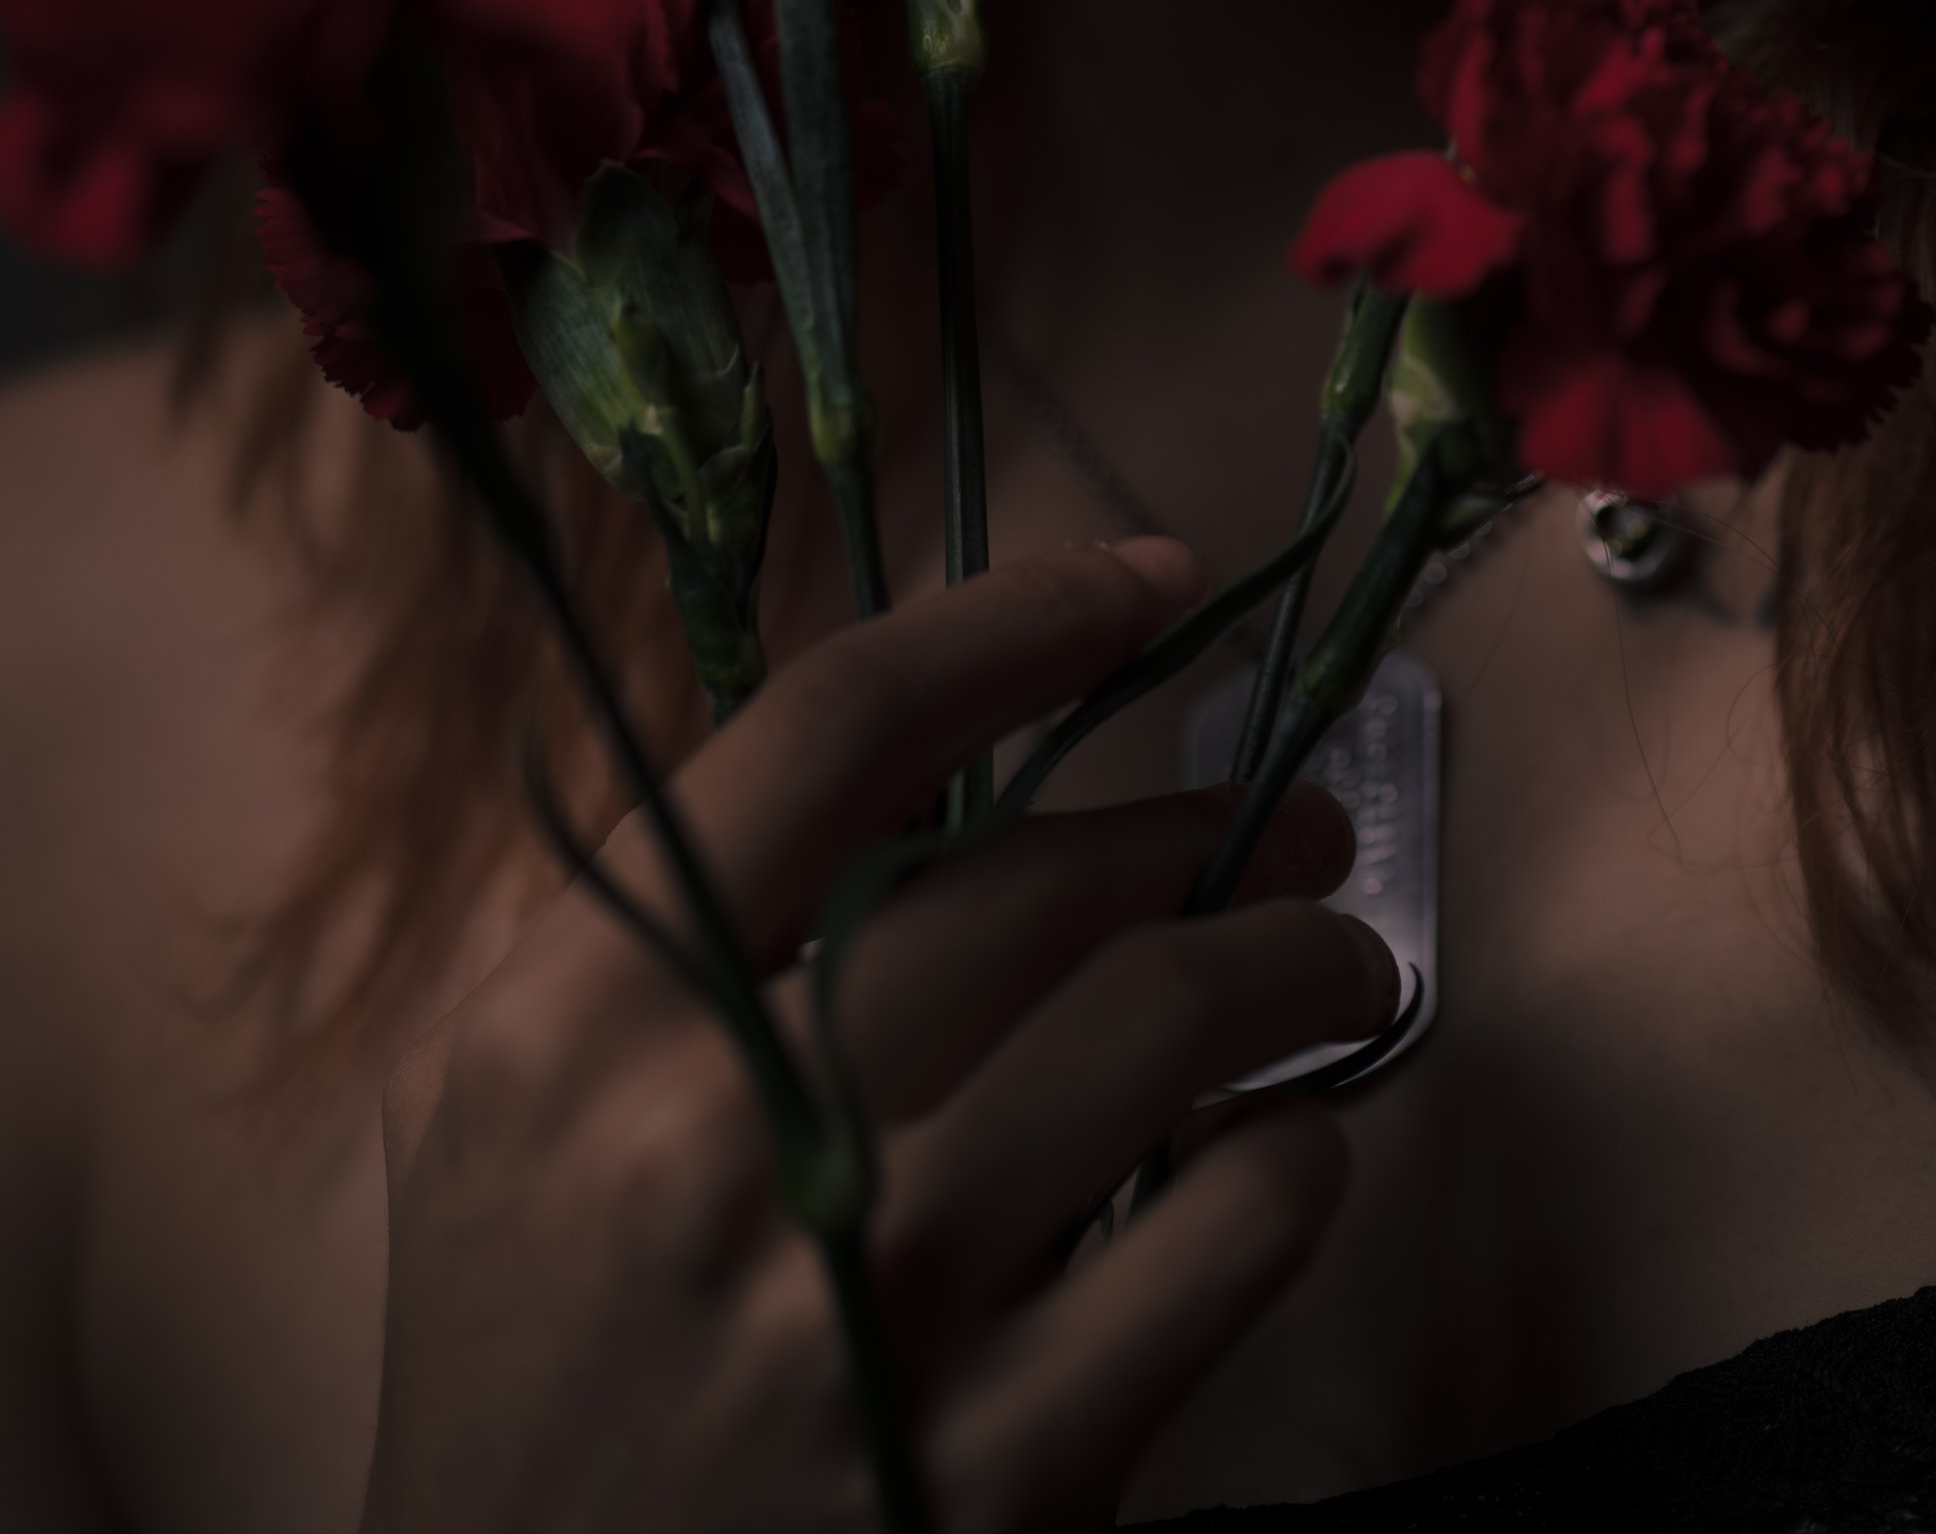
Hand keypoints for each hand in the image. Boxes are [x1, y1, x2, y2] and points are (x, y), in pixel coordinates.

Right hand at [359, 541, 1393, 1533]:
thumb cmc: (532, 1385)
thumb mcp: (510, 1123)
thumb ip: (670, 931)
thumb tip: (929, 746)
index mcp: (575, 1023)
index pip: (836, 724)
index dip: (1018, 618)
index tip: (1144, 581)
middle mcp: (713, 1141)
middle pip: (1032, 877)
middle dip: (1200, 825)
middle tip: (1294, 824)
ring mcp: (865, 1309)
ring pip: (1166, 1020)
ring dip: (1300, 957)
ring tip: (1336, 959)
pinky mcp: (999, 1477)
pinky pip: (1229, 1237)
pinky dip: (1298, 1159)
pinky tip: (1290, 1149)